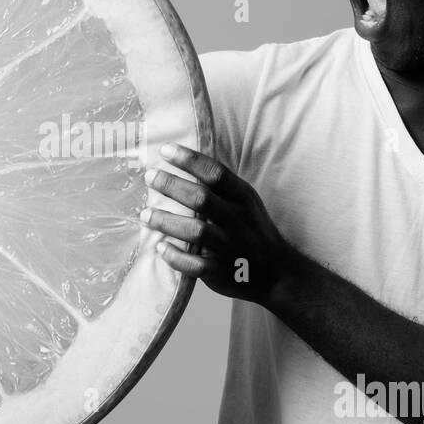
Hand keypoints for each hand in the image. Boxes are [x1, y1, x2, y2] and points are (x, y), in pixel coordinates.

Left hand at [140, 142, 292, 305]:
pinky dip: (176, 257)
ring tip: (145, 215)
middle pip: (202, 199)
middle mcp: (238, 220)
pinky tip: (161, 249)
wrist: (278, 272)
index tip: (166, 150)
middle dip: (173, 186)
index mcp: (244, 199)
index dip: (190, 160)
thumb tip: (183, 164)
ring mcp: (230, 247)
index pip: (216, 173)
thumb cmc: (253, 231)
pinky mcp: (221, 272)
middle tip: (150, 177)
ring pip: (197, 231)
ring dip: (167, 222)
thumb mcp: (247, 203)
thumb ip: (221, 188)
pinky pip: (196, 265)